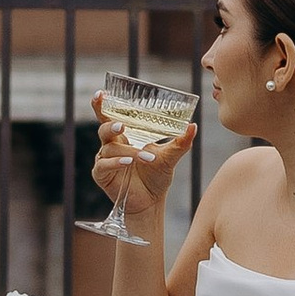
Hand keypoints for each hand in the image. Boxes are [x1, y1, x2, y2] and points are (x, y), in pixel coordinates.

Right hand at [90, 92, 196, 210]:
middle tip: (122, 126)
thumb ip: (181, 142)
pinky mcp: (101, 174)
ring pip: (110, 148)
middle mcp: (112, 144)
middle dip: (111, 125)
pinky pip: (104, 165)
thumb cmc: (157, 176)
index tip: (101, 93)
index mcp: (125, 136)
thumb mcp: (170, 157)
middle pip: (104, 128)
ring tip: (146, 157)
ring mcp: (105, 159)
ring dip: (129, 151)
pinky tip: (127, 163)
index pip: (109, 116)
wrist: (151, 202)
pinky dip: (116, 163)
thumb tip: (193, 126)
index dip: (102, 104)